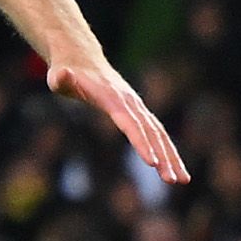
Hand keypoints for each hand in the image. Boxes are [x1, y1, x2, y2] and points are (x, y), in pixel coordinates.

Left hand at [47, 58, 190, 185]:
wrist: (82, 59)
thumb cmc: (66, 73)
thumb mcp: (58, 76)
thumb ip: (60, 78)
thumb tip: (62, 75)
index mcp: (111, 97)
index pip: (129, 123)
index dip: (141, 142)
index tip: (152, 163)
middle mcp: (129, 102)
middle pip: (150, 131)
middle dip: (164, 156)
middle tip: (173, 180)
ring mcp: (136, 107)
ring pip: (159, 134)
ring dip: (171, 157)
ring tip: (182, 181)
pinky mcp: (138, 112)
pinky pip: (156, 133)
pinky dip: (167, 151)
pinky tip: (174, 170)